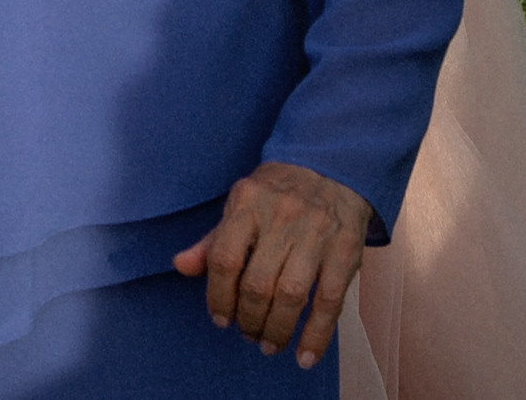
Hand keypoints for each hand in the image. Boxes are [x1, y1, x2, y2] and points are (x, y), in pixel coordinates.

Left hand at [173, 161, 371, 368]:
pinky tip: (304, 356)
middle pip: (258, 283)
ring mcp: (316, 234)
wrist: (330, 169)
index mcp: (248, 203)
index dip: (218, 296)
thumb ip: (211, 241)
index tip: (220, 319)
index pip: (224, 258)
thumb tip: (180, 267)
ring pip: (292, 295)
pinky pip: (331, 302)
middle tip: (247, 334)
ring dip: (277, 329)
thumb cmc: (275, 195)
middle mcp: (282, 217)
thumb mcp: (239, 206)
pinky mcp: (346, 251)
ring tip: (268, 344)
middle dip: (249, 319)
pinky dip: (317, 335)